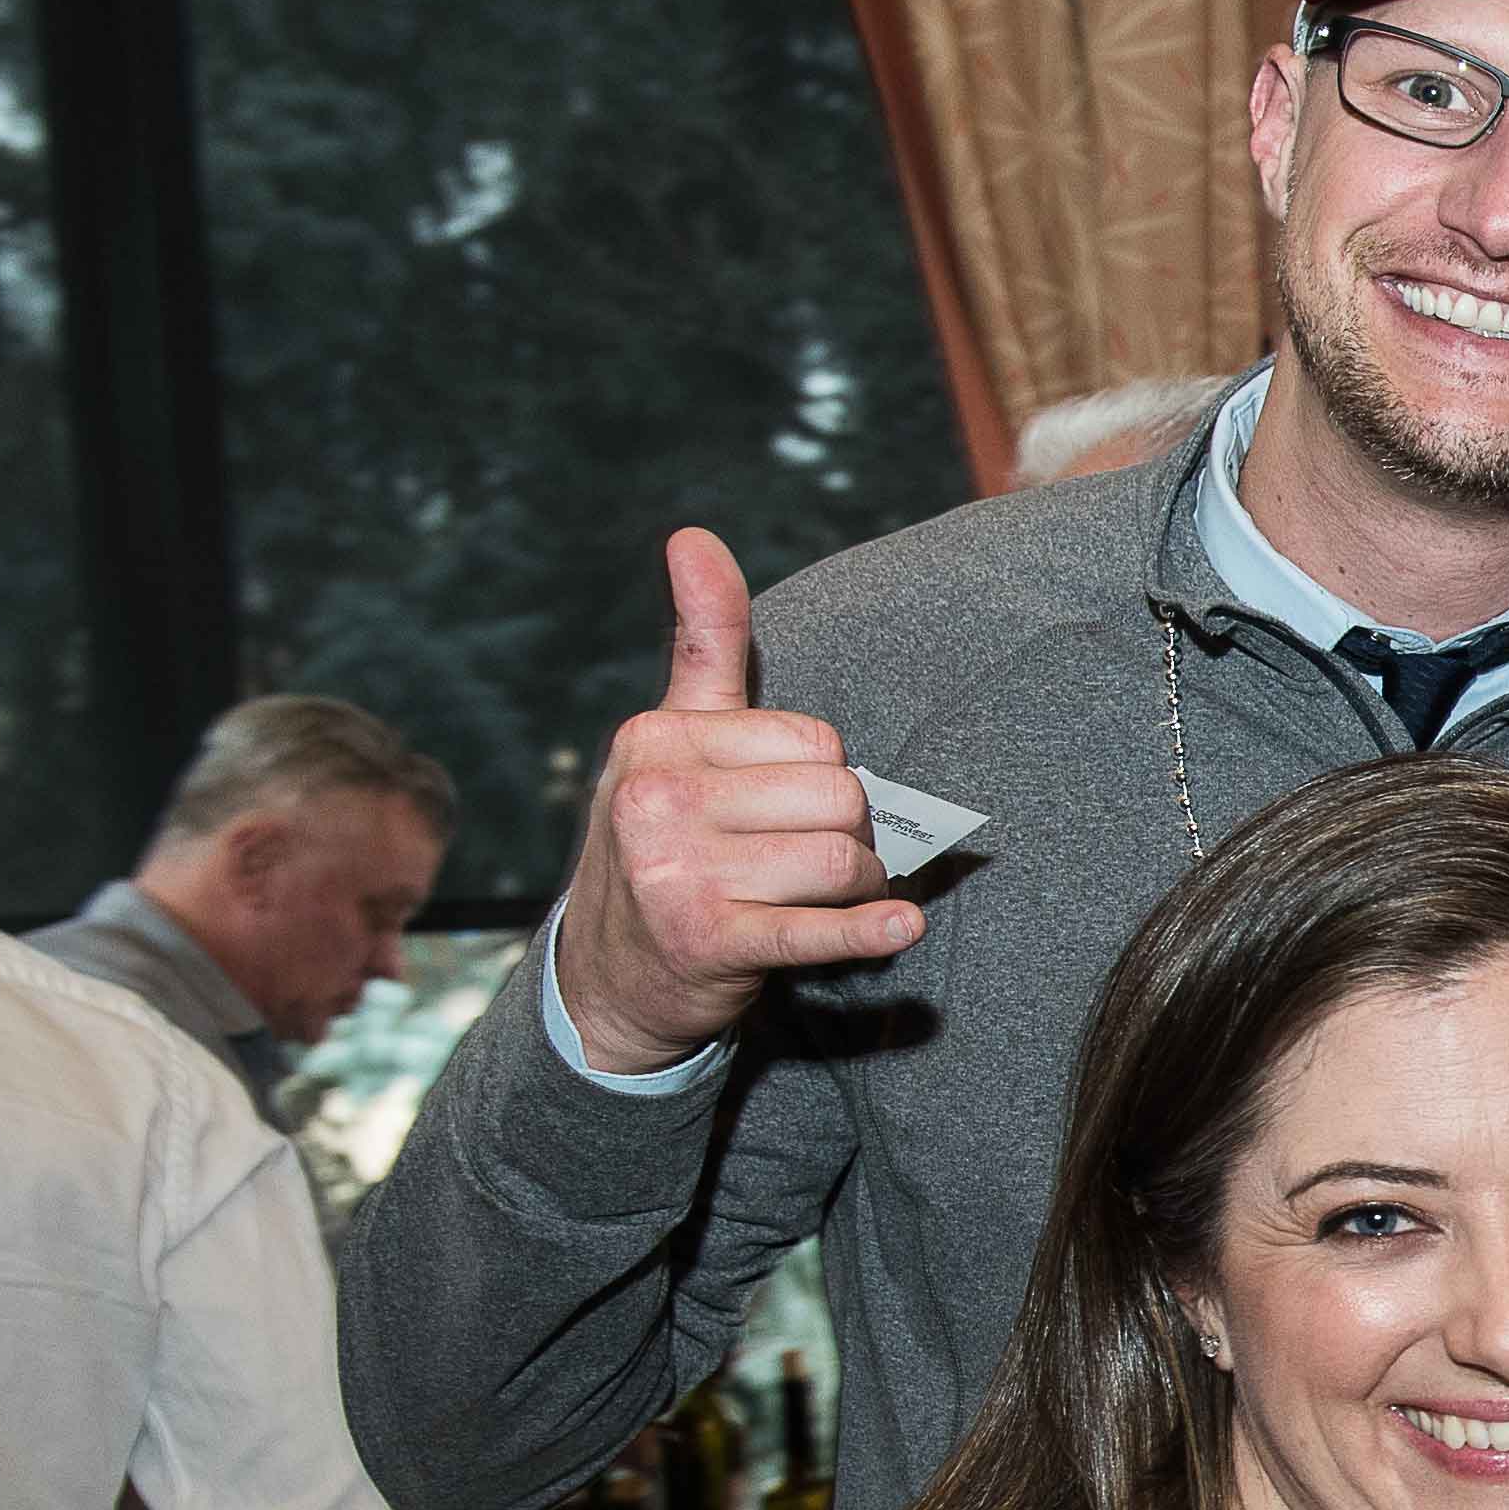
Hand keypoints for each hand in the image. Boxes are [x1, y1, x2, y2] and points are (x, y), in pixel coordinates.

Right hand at [548, 528, 925, 1073]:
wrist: (610, 976)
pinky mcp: (708, 941)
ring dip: (859, 888)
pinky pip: (816, 930)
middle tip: (815, 864)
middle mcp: (658, 798)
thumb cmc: (664, 840)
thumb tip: (694, 534)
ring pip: (842, 861)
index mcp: (657, 739)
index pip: (816, 742)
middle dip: (852, 835)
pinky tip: (898, 929)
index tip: (789, 810)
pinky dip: (868, 932)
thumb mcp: (672, 736)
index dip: (824, 781)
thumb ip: (702, 640)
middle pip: (839, 798)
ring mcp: (677, 873)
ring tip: (820, 900)